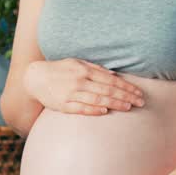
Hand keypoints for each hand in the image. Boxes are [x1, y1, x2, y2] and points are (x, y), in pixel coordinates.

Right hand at [23, 59, 144, 115]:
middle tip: (140, 102)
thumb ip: (95, 68)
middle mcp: (80, 81)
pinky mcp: (63, 105)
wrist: (35, 78)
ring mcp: (71, 94)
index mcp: (84, 70)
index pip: (111, 80)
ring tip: (128, 107)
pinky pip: (81, 108)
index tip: (138, 93)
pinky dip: (93, 109)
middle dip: (126, 96)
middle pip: (107, 90)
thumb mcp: (77, 63)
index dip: (126, 87)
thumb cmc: (60, 70)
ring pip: (97, 99)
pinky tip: (105, 111)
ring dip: (114, 103)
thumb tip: (114, 75)